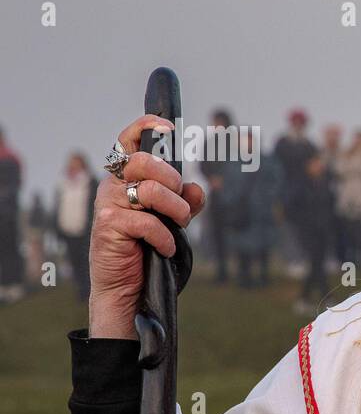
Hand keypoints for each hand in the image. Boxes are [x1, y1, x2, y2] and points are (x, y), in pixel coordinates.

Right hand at [89, 115, 205, 338]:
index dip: (146, 127)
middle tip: (181, 206)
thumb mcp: (171, 222)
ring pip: (150, 189)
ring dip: (176, 209)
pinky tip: (165, 248)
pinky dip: (165, 237)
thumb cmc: (146, 250)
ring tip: (178, 226)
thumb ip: (186, 203)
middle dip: (173, 181)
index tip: (168, 127)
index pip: (129, 141)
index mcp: (126, 178)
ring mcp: (108, 204)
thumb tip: (198, 188)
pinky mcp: (109, 225)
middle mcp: (113, 186)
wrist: (127, 286)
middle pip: (146, 161)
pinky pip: (147, 222)